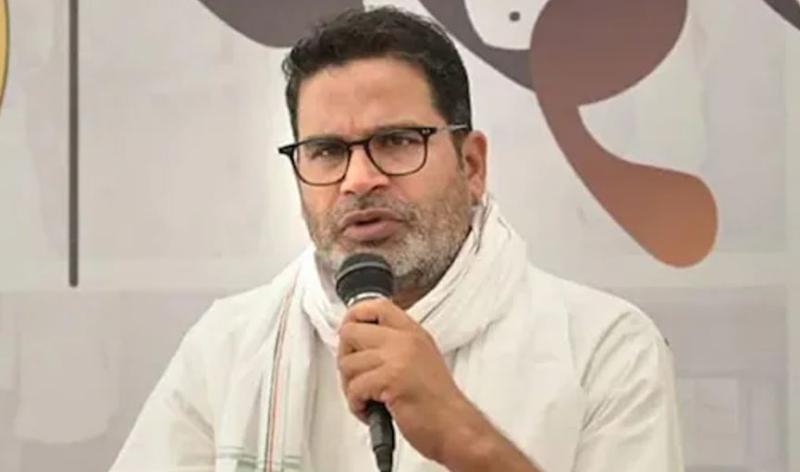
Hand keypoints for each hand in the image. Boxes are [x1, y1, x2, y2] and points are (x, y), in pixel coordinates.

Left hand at [336, 298, 472, 462]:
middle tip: (355, 375)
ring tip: (366, 399)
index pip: (376, 306)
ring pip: (348, 363)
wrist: (455, 428)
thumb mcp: (421, 359)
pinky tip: (370, 411)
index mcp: (413, 333)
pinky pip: (354, 387)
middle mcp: (406, 340)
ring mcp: (399, 357)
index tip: (349, 334)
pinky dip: (356, 405)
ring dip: (350, 387)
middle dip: (345, 357)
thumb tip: (360, 344)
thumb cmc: (438, 404)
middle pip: (351, 332)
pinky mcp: (392, 379)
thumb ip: (395, 346)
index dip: (354, 317)